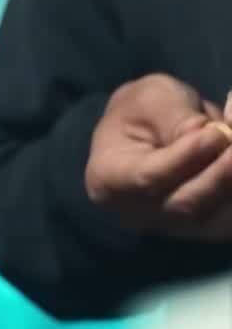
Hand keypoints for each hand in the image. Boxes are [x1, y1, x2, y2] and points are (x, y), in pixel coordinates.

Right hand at [84, 74, 231, 238]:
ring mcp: (171, 227)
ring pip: (215, 220)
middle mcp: (137, 213)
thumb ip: (177, 117)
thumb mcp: (150, 99)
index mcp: (109, 178)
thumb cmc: (140, 112)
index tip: (216, 131)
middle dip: (222, 174)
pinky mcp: (202, 229)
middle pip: (185, 205)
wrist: (142, 134)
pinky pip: (227, 222)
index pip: (149, 177)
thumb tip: (217, 135)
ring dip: (231, 181)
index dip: (187, 157)